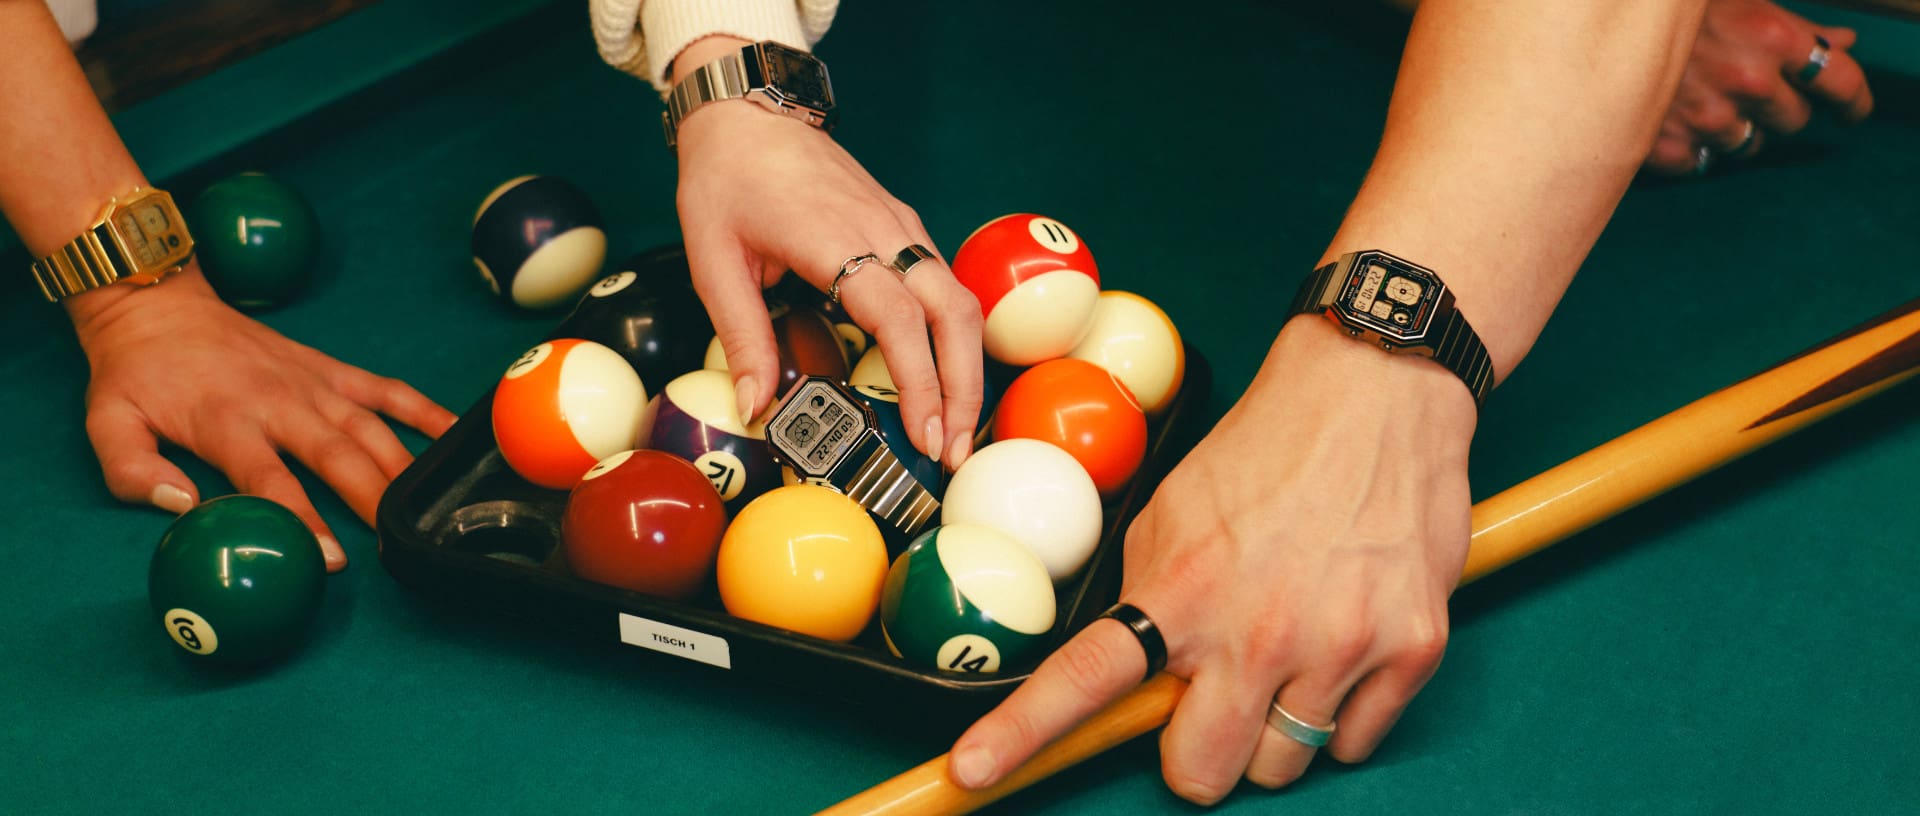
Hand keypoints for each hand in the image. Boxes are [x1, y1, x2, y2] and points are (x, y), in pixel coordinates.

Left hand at [67, 269, 455, 570]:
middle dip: (373, 501)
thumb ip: (133, 470)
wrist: (157, 303)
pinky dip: (425, 411)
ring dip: (403, 468)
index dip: (306, 521)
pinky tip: (455, 436)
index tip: (334, 558)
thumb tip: (181, 507)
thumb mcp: (106, 422)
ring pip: (371, 428)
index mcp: (226, 420)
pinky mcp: (331, 369)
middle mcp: (280, 401)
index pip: (272, 480)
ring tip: (429, 509)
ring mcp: (313, 382)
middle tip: (399, 545)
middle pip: (339, 456)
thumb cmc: (134, 374)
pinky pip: (388, 390)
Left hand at [671, 43, 982, 469]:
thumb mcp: (714, 261)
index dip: (920, 380)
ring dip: (965, 366)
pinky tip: (940, 375)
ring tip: (951, 427)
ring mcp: (900, 225)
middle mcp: (883, 231)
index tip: (924, 433)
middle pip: (953, 314)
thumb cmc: (725, 181)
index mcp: (835, 239)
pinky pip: (944, 284)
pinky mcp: (902, 225)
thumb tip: (756, 407)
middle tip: (951, 449)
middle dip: (963, 388)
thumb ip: (742, 336)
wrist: (746, 111)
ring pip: (959, 301)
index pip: (899, 318)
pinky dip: (952, 336)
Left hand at [948, 317, 1475, 802]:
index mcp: (1181, 587)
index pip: (1085, 679)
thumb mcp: (1173, 508)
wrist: (1376, 389)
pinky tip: (1341, 645)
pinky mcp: (1411, 648)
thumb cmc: (1268, 448)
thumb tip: (1128, 667)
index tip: (968, 772)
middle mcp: (1258, 629)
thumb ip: (1147, 592)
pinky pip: (1354, 742)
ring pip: (1280, 766)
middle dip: (1196, 752)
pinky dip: (1343, 712)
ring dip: (1272, 730)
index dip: (1021, 735)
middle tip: (1212, 702)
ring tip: (1288, 655)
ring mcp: (1340, 645)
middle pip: (1200, 770)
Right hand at [1647, 0, 1871, 174]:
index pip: (1841, 82)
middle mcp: (1746, 81)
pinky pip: (1696, 163)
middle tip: (1747, 87)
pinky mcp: (1664, 147)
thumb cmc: (1673, 6)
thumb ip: (1797, 27)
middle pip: (1793, 119)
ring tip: (1700, 99)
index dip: (1853, 101)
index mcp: (1773, 37)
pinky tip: (1670, 120)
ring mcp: (1704, 119)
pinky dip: (1688, 146)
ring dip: (1732, 127)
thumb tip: (1843, 43)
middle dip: (1777, 106)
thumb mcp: (1743, 0)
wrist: (1589, 22)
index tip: (1851, 111)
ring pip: (1745, 144)